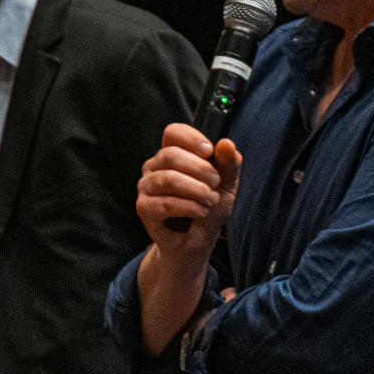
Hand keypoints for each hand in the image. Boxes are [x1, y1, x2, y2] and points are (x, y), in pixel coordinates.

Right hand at [136, 122, 241, 260]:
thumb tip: (226, 144)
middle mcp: (155, 166)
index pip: (173, 132)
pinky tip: (200, 212)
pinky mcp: (143, 207)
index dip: (191, 139)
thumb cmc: (208, 208)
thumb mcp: (226, 184)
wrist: (197, 242)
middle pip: (171, 155)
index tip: (209, 152)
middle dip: (201, 170)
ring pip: (168, 179)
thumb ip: (229, 164)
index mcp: (172, 153)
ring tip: (210, 200)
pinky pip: (165, 203)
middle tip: (215, 185)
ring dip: (197, 190)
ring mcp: (146, 186)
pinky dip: (189, 207)